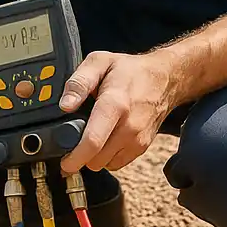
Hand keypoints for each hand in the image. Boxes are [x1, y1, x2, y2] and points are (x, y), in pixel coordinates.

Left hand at [59, 51, 176, 174]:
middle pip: (96, 159)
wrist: (164, 79)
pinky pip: (116, 163)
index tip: (62, 162)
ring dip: (93, 156)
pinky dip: (106, 156)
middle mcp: (129, 127)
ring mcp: (138, 140)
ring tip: (90, 134)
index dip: (74, 157)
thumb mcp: (99, 62)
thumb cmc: (130, 70)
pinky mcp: (142, 147)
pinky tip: (104, 137)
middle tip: (72, 138)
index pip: (93, 141)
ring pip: (105, 164)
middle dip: (79, 154)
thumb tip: (65, 105)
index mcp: (115, 104)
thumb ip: (79, 82)